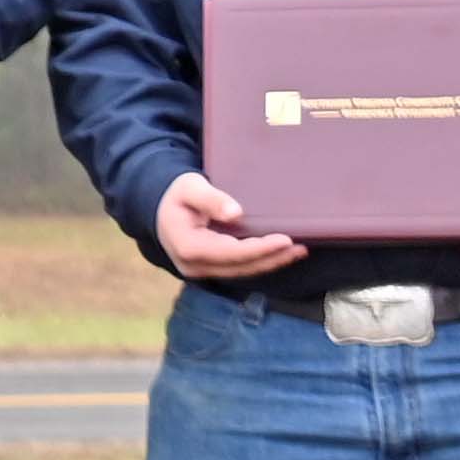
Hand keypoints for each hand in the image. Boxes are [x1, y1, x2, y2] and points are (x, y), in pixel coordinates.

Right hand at [157, 171, 304, 282]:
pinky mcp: (210, 268)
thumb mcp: (189, 188)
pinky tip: (280, 255)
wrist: (159, 208)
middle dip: (272, 258)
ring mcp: (201, 270)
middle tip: (300, 248)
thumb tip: (236, 213)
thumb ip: (210, 199)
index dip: (259, 248)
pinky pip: (239, 268)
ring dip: (271, 262)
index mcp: (188, 246)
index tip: (285, 240)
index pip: (230, 252)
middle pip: (240, 266)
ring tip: (298, 252)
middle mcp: (194, 265)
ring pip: (242, 270)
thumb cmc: (176, 194)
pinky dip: (261, 262)